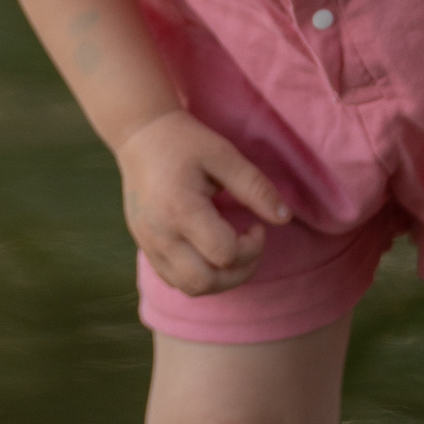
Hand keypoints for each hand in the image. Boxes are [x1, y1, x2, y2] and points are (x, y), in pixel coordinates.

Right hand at [116, 109, 291, 295]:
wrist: (139, 135)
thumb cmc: (184, 142)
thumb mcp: (224, 155)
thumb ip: (255, 188)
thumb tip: (284, 218)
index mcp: (180, 210)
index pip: (225, 254)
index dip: (252, 247)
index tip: (257, 225)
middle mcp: (160, 234)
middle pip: (206, 282)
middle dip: (239, 273)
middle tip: (250, 247)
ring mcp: (148, 243)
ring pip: (189, 287)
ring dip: (220, 280)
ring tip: (232, 253)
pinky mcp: (144, 246)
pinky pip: (174, 279)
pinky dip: (198, 276)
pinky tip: (208, 251)